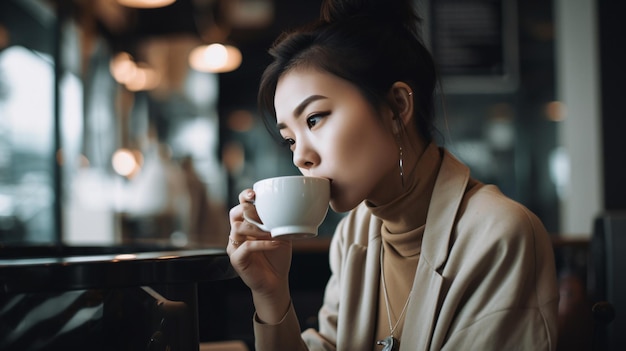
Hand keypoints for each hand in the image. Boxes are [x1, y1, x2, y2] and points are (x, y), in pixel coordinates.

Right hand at [227, 188, 292, 319]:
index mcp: (247, 224)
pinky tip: (275, 243)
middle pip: (234, 213)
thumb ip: (279, 221)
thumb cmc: (277, 257)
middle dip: (247, 209)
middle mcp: (237, 233)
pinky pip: (246, 246)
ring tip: (272, 231)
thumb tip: (288, 207)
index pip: (240, 205)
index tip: (254, 193)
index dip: (245, 197)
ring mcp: (235, 246)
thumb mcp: (281, 234)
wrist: (275, 282)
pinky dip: (262, 243)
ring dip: (257, 227)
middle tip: (262, 212)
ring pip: (238, 228)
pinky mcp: (236, 259)